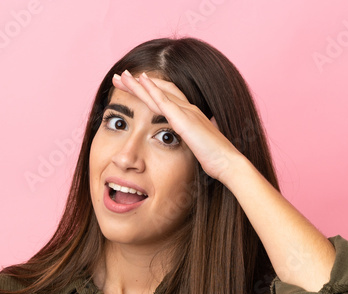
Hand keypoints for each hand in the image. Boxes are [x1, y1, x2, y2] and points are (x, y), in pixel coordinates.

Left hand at [112, 70, 242, 182]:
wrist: (227, 163)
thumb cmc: (215, 159)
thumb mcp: (197, 148)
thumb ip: (190, 142)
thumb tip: (187, 145)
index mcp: (190, 116)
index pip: (165, 97)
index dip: (148, 90)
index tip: (132, 87)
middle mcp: (188, 109)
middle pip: (159, 89)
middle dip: (137, 83)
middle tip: (119, 76)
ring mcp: (186, 112)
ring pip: (157, 92)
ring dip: (138, 83)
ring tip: (122, 75)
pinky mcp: (184, 119)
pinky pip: (164, 101)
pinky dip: (152, 89)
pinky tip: (141, 81)